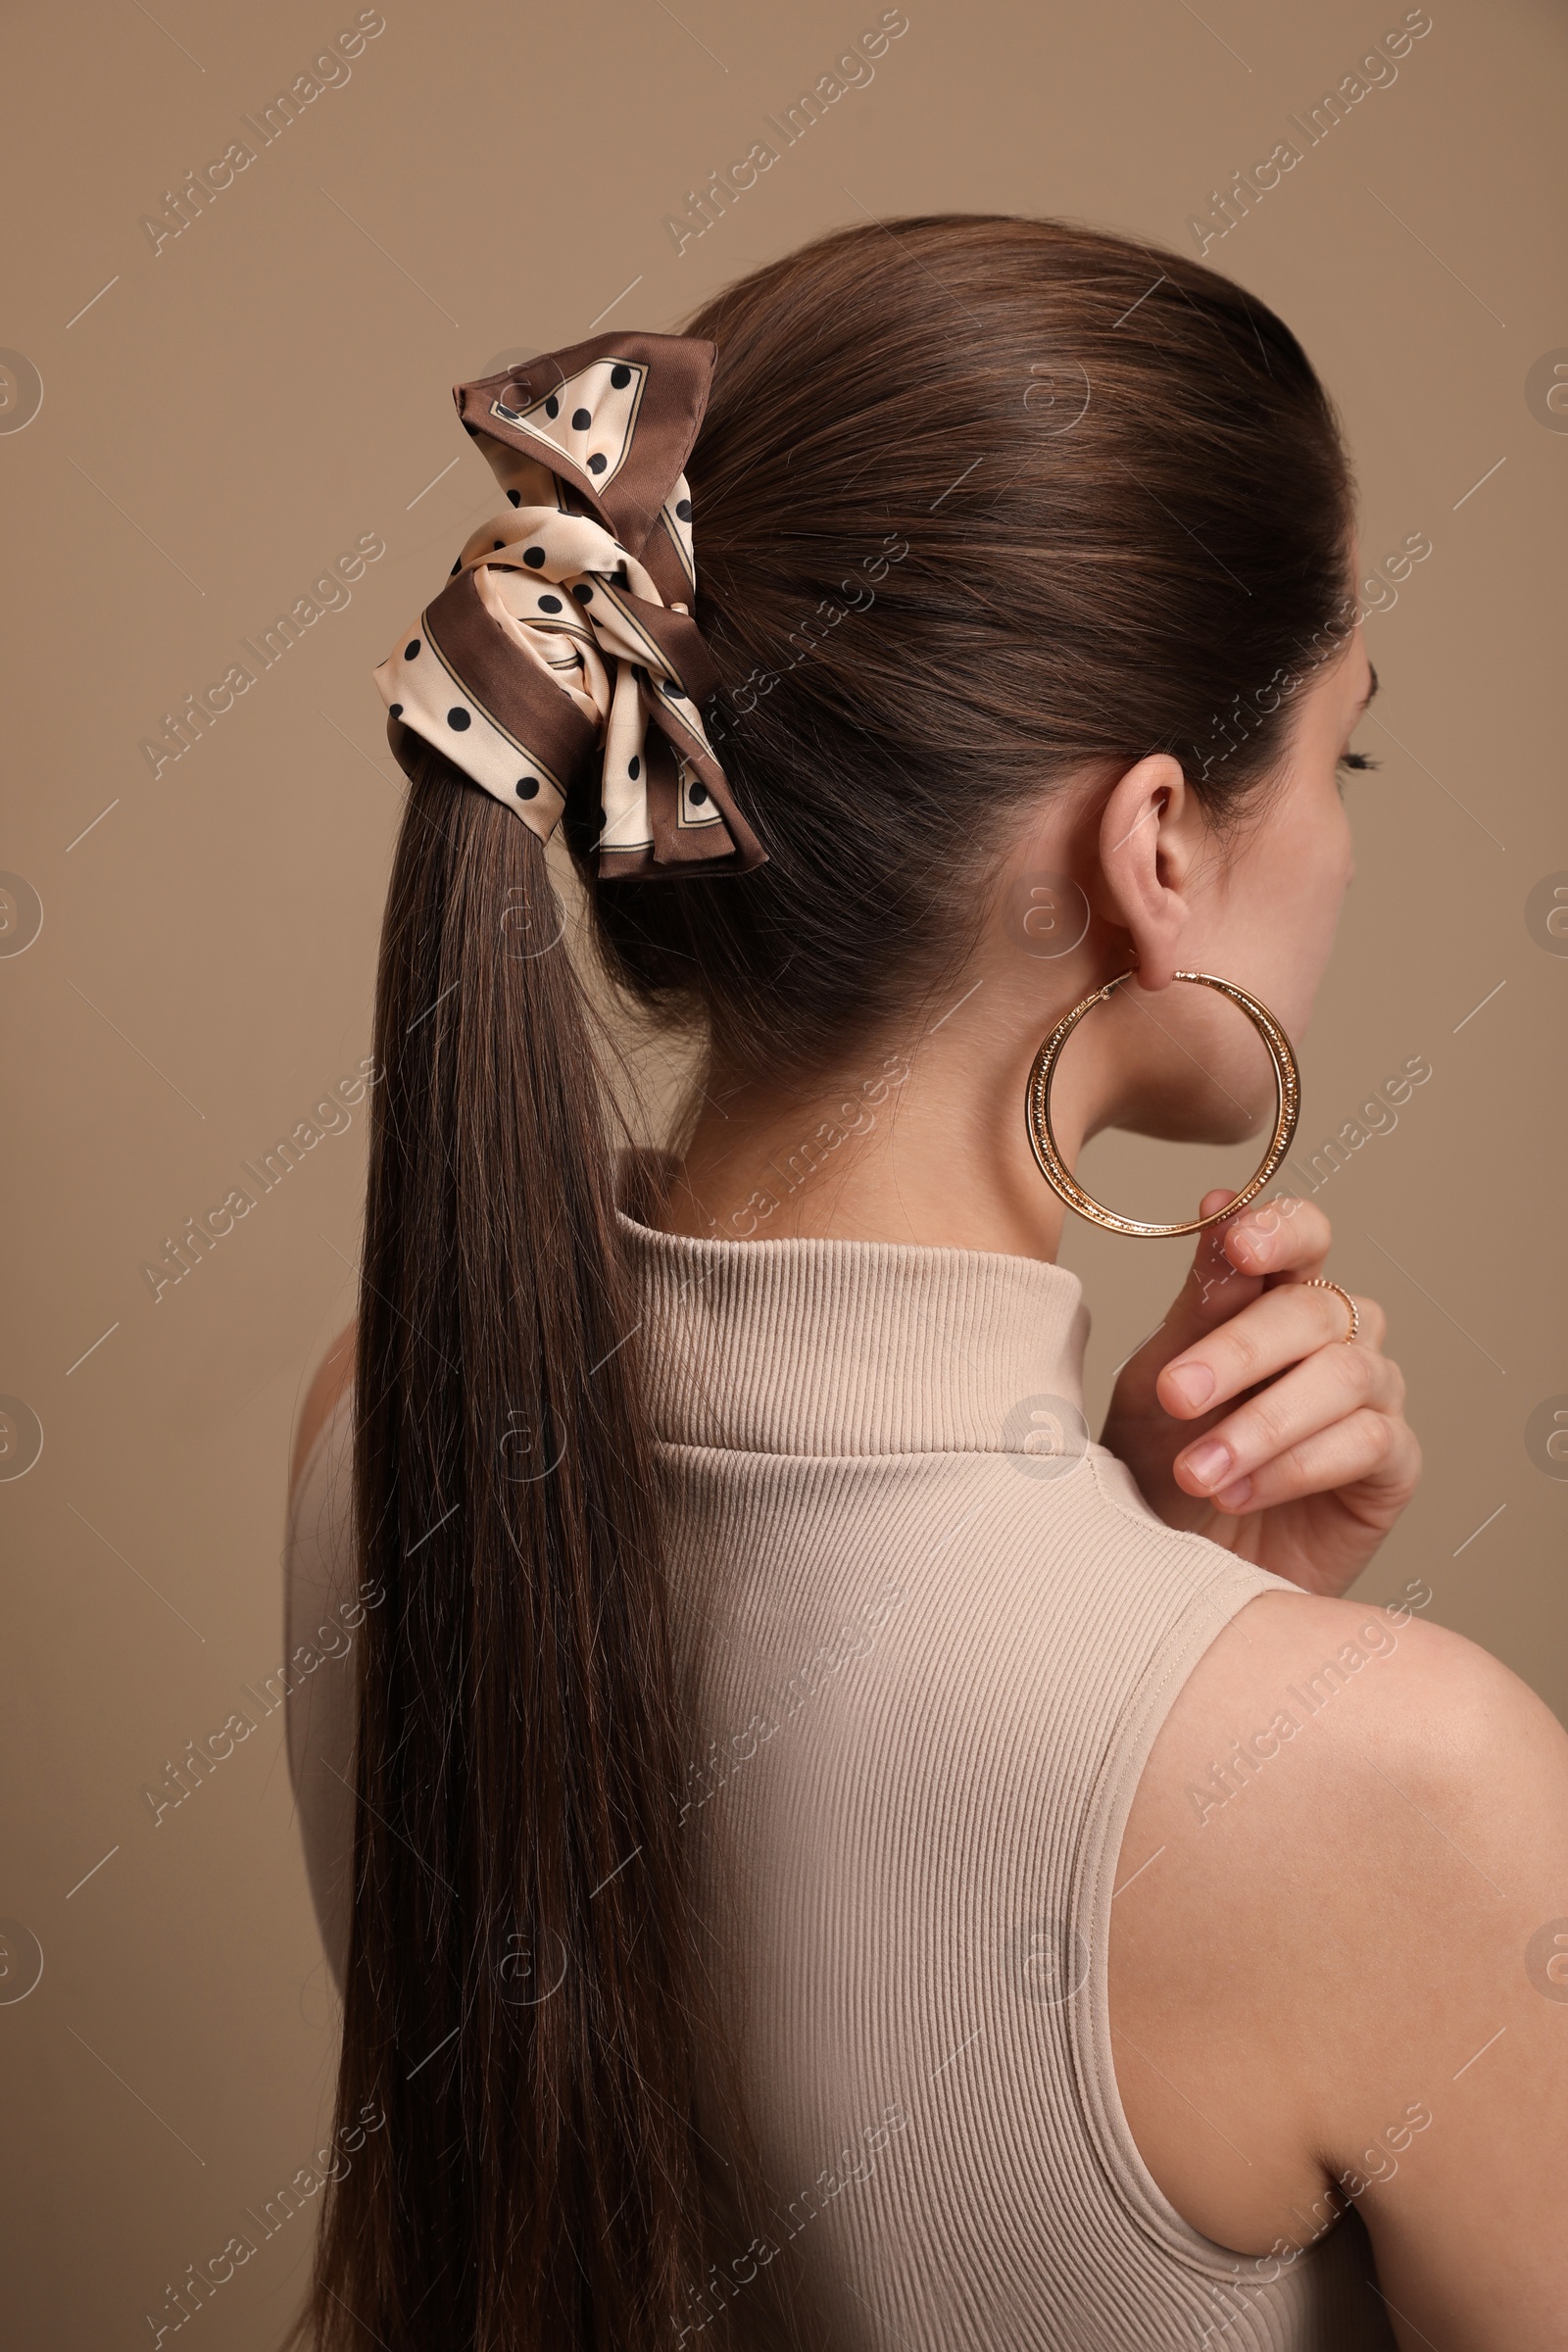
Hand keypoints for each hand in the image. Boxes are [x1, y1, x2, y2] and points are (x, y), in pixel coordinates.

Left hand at [1098, 1189, 1420, 1596]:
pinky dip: (1295, 1467)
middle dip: (1240, 1350)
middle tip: (1174, 1394)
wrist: (1173, 1570)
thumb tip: (1218, 1206)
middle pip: (1316, 1309)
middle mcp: (1335, 1337)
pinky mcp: (1394, 1467)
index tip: (1241, 1241)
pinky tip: (1237, 1495)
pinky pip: (1367, 1443)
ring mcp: (1372, 1398)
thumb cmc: (1159, 1469)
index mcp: (1274, 1299)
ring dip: (1262, 1424)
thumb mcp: (1154, 1384)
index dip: (1282, 1228)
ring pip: (1346, 1375)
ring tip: (1196, 1472)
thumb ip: (1197, 1306)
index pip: (1303, 1236)